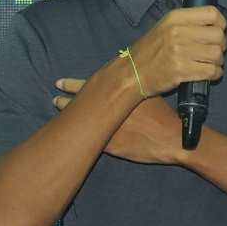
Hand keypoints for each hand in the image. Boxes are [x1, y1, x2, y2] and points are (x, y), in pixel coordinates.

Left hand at [55, 81, 184, 164]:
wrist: (172, 138)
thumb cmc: (164, 116)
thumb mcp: (151, 93)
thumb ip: (135, 88)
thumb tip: (129, 80)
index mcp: (120, 94)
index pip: (90, 87)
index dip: (75, 84)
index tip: (62, 82)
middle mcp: (111, 108)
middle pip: (82, 100)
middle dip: (67, 96)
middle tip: (55, 91)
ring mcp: (108, 127)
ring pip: (83, 119)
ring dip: (68, 113)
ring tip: (56, 107)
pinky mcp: (110, 145)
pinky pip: (89, 139)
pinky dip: (77, 136)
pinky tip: (66, 135)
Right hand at [120, 6, 225, 96]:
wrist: (131, 73)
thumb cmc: (150, 51)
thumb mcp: (164, 27)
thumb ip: (187, 23)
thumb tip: (214, 25)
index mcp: (175, 17)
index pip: (212, 13)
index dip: (220, 24)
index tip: (218, 32)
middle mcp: (177, 31)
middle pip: (218, 35)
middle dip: (221, 46)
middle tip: (213, 53)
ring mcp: (179, 51)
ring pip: (217, 54)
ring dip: (218, 62)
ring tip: (210, 64)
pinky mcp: (181, 70)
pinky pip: (211, 71)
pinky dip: (215, 74)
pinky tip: (209, 74)